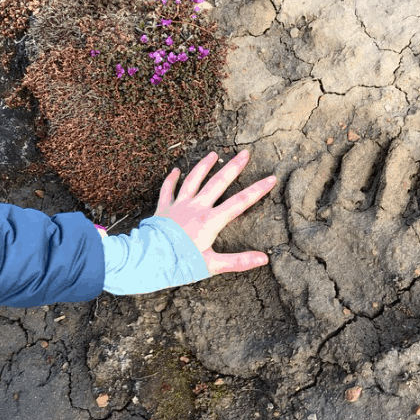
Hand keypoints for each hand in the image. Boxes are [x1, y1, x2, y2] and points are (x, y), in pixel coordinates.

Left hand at [154, 149, 275, 274]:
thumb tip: (264, 259)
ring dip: (204, 166)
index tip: (271, 178)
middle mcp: (196, 208)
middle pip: (218, 183)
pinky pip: (168, 189)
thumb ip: (239, 261)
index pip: (240, 202)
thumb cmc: (181, 264)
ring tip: (214, 154)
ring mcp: (179, 205)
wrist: (148, 259)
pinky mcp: (164, 209)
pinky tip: (176, 170)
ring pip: (194, 180)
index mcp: (211, 221)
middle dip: (234, 167)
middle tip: (245, 153)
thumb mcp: (213, 266)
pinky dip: (172, 179)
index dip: (257, 190)